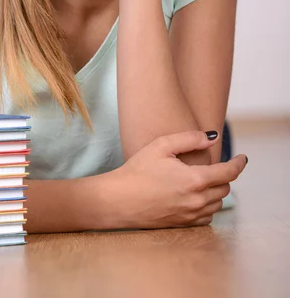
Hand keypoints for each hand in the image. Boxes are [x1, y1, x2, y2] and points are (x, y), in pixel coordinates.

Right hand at [108, 130, 246, 228]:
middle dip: (224, 176)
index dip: (239, 164)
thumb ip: (189, 139)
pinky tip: (196, 197)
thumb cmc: (137, 170)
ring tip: (205, 180)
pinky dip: (207, 206)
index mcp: (194, 179)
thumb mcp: (161, 146)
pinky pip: (206, 217)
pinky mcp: (182, 224)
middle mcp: (196, 200)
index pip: (229, 173)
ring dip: (216, 191)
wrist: (119, 200)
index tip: (242, 158)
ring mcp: (190, 214)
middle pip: (225, 188)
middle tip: (216, 166)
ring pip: (217, 204)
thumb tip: (212, 137)